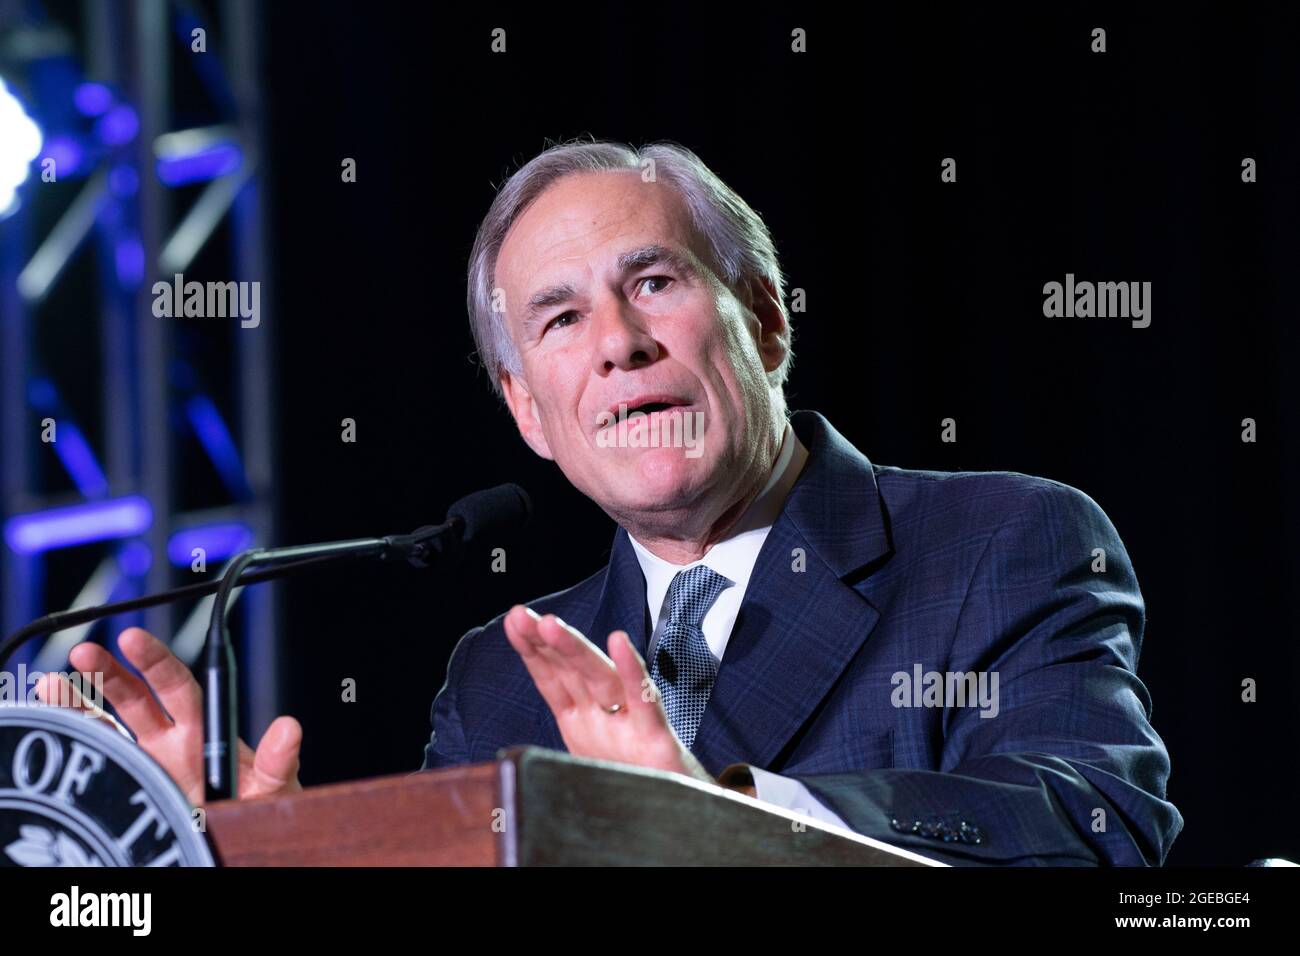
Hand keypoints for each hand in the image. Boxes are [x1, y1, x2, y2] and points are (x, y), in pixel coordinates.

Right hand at [34, 627, 301, 805]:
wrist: (242, 843)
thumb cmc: (263, 810)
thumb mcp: (275, 787)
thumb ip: (278, 762)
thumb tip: (289, 728)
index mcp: (206, 732)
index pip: (178, 686)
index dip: (155, 662)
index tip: (132, 639)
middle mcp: (173, 743)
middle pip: (136, 697)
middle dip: (110, 673)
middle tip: (86, 652)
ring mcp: (149, 764)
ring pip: (109, 724)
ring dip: (82, 702)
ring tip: (54, 684)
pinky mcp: (131, 787)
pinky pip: (99, 756)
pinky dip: (76, 735)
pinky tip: (55, 716)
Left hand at [502, 605, 715, 784]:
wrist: (680, 814)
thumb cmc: (635, 781)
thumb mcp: (586, 764)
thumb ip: (560, 749)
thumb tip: (511, 762)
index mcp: (584, 721)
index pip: (553, 679)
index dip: (532, 650)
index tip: (513, 622)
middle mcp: (606, 714)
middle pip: (572, 671)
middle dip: (545, 640)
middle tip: (521, 616)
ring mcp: (631, 723)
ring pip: (601, 678)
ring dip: (574, 649)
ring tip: (549, 624)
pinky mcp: (658, 738)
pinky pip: (643, 702)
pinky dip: (631, 672)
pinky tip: (618, 644)